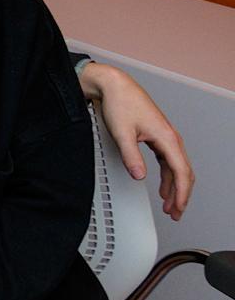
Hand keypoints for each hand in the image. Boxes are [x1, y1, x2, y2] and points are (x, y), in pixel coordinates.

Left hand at [82, 62, 194, 220]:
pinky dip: (168, 177)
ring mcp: (165, 137)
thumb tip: (140, 176)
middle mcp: (171, 138)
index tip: (178, 208)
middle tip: (176, 213)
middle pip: (183, 172)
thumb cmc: (121, 104)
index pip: (181, 172)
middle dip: (181, 195)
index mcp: (167, 138)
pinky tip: (163, 188)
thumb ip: (131, 157)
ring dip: (174, 188)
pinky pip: (168, 162)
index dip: (181, 194)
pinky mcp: (156, 137)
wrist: (115, 86)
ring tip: (170, 206)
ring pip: (176, 168)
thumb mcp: (122, 134)